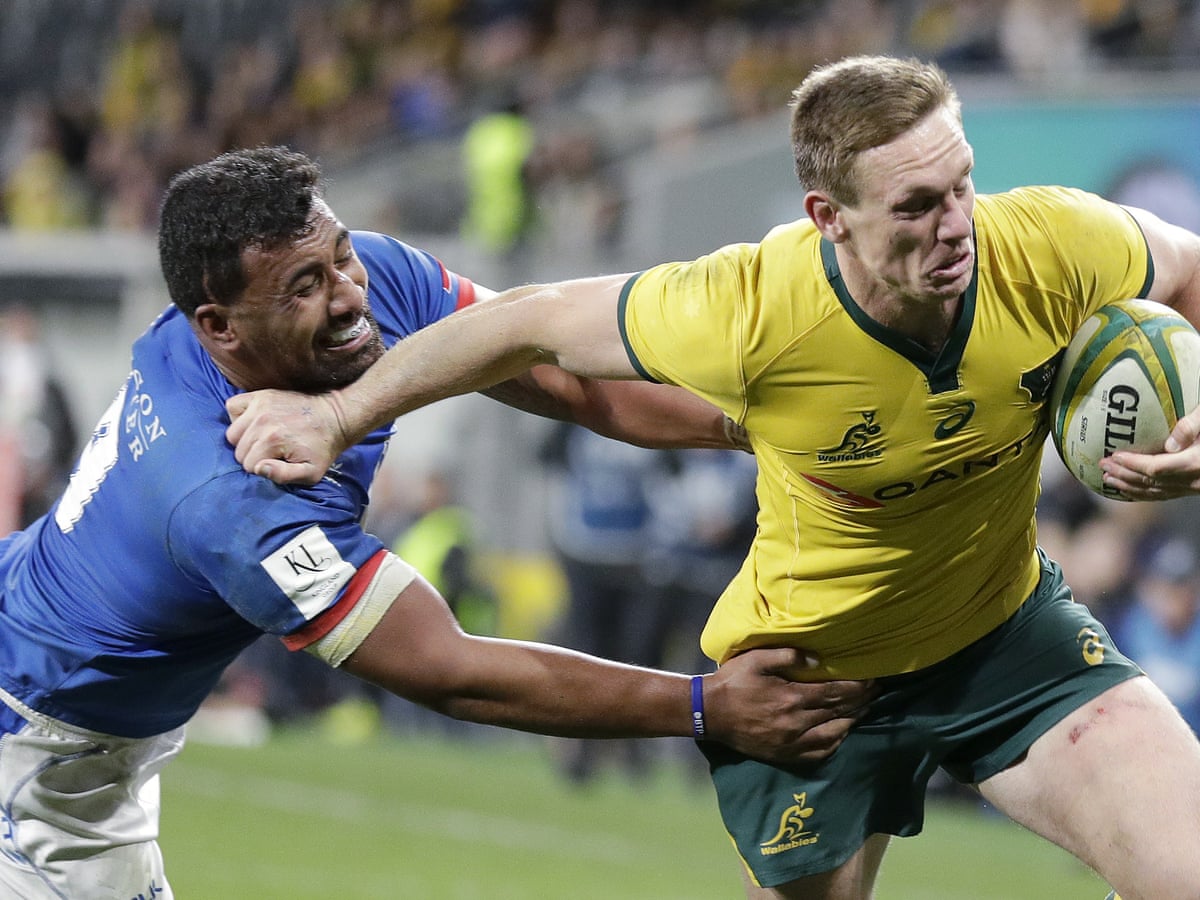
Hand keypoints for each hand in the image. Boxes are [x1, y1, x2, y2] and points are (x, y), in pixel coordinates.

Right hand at [225, 389, 349, 484]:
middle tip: (273, 451)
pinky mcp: (260, 395)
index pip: (248, 465)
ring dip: (244, 439)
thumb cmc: (321, 448)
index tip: (278, 461)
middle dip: (253, 455)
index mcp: (273, 440)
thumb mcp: (311, 472)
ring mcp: (259, 405)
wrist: (334, 418)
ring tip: (264, 439)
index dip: (262, 468)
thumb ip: (283, 476)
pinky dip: (238, 416)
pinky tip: (255, 423)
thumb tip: (258, 468)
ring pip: (232, 433)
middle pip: (238, 450)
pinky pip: (232, 407)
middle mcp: (262, 421)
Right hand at [703, 648, 876, 764]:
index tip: (871, 678)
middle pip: (838, 713)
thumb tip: (818, 659)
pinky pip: (820, 753)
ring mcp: (791, 743)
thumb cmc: (733, 681)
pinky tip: (842, 732)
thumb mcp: (756, 659)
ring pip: (834, 734)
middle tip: (875, 690)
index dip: (857, 686)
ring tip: (864, 708)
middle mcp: (796, 724)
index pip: (835, 693)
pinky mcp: (785, 756)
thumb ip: (787, 655)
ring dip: (852, 721)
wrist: (710, 713)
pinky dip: (836, 742)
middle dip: (860, 700)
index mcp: (791, 698)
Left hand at [1100, 406, 1199, 499]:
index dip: (1133, 463)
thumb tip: (1170, 444)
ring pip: (1157, 492)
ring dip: (1130, 486)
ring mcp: (1194, 488)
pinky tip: (1130, 490)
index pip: (1156, 467)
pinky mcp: (1194, 490)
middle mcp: (1193, 480)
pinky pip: (1166, 495)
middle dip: (1123, 474)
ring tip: (1108, 479)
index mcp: (1195, 462)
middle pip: (1151, 482)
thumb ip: (1191, 427)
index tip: (1114, 456)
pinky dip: (1145, 493)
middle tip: (1102, 466)